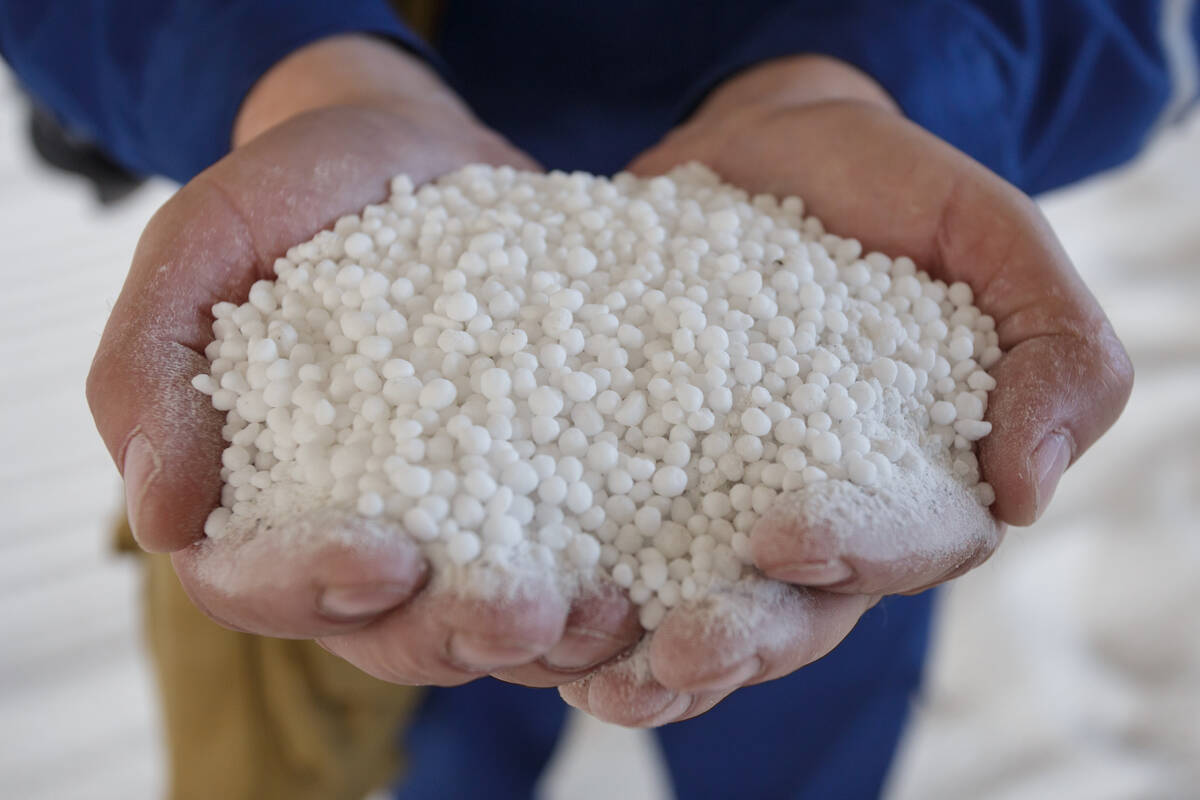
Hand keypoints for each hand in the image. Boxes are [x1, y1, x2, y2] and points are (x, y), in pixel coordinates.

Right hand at [87, 35, 638, 687]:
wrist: (406, 150)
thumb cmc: (290, 194)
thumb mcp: (203, 245)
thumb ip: (149, 365)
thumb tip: (159, 518)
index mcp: (256, 498)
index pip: (263, 585)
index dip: (313, 588)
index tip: (382, 559)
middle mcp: (353, 533)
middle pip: (389, 631)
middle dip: (452, 632)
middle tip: (519, 611)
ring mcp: (448, 522)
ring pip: (482, 622)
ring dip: (542, 635)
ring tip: (603, 611)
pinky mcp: (529, 491)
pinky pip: (561, 562)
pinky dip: (597, 587)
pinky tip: (648, 578)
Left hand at [561, 56, 1133, 724]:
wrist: (771, 140)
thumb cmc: (891, 188)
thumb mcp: (990, 237)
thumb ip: (1051, 346)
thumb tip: (1025, 491)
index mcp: (908, 481)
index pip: (900, 549)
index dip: (853, 553)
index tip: (786, 534)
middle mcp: (812, 514)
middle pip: (789, 612)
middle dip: (738, 639)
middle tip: (682, 650)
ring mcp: (717, 500)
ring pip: (693, 606)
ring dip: (648, 654)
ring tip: (595, 677)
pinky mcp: (636, 469)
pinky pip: (606, 545)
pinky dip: (575, 590)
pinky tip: (525, 618)